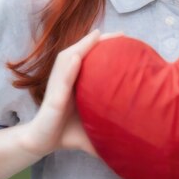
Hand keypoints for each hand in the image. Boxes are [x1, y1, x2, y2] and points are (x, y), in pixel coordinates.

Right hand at [21, 30, 121, 157]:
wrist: (42, 145)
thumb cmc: (67, 133)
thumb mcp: (93, 128)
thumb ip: (111, 131)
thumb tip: (136, 140)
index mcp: (75, 81)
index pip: (89, 56)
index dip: (103, 45)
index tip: (124, 38)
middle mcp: (66, 79)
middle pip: (81, 51)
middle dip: (98, 40)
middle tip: (120, 34)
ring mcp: (58, 87)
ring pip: (68, 59)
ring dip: (83, 46)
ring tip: (98, 36)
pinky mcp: (53, 99)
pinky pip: (61, 80)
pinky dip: (69, 68)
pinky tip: (77, 58)